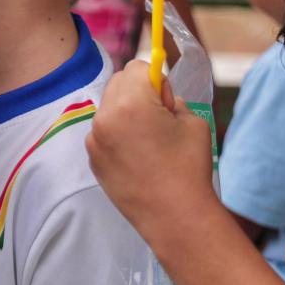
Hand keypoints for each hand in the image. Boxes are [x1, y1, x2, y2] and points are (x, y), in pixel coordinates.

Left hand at [85, 60, 216, 242]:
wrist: (175, 216)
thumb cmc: (189, 167)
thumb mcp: (192, 122)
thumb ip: (172, 100)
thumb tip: (159, 96)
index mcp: (131, 103)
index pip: (137, 67)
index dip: (155, 78)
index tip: (166, 98)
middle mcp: (105, 117)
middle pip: (118, 83)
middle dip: (138, 91)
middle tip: (160, 117)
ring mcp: (94, 138)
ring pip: (109, 108)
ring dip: (126, 113)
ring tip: (150, 141)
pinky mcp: (92, 157)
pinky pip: (103, 133)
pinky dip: (117, 135)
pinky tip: (138, 157)